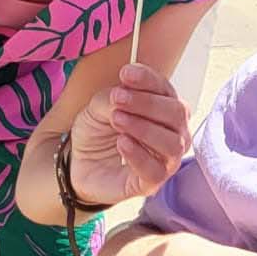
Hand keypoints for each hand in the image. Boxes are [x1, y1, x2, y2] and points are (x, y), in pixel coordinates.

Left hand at [68, 64, 189, 203]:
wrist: (80, 164)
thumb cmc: (98, 131)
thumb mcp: (99, 106)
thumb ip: (113, 97)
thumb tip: (124, 92)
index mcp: (164, 106)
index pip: (166, 89)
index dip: (148, 79)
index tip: (125, 73)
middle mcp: (174, 131)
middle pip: (177, 113)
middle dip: (147, 103)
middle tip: (117, 98)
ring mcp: (167, 158)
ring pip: (172, 142)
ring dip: (144, 127)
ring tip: (116, 120)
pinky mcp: (153, 182)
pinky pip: (156, 170)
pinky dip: (139, 155)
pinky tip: (121, 143)